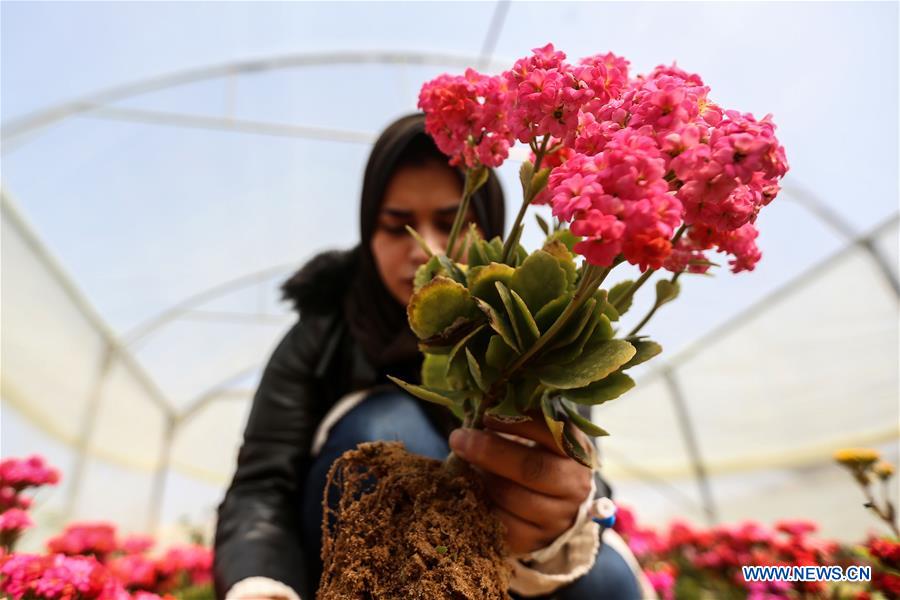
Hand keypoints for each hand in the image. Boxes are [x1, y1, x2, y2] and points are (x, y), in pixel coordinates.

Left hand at [448, 414, 593, 554]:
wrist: (554, 505)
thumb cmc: (537, 456)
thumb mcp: (538, 435)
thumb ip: (518, 419)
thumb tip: (481, 399)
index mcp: (576, 451)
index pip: (551, 432)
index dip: (516, 422)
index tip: (486, 414)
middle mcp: (574, 485)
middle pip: (531, 469)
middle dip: (489, 451)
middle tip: (458, 438)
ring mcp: (558, 517)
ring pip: (512, 497)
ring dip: (481, 479)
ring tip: (464, 465)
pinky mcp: (536, 541)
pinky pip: (502, 525)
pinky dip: (481, 507)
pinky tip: (469, 492)